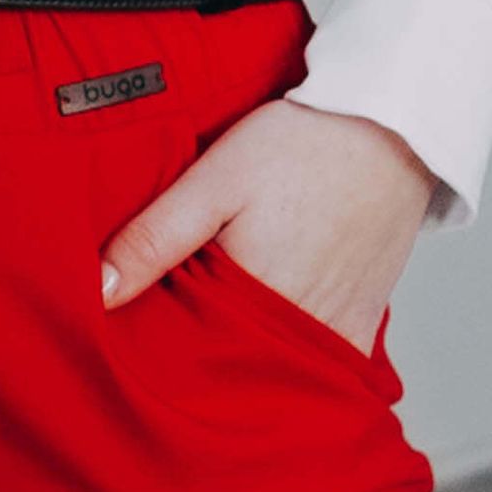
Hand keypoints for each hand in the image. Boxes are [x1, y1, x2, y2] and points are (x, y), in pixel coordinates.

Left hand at [98, 93, 436, 341]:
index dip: (159, 351)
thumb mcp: (214, 181)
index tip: (134, 343)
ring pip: (274, 368)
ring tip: (215, 336)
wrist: (393, 123)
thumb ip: (154, 238)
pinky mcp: (365, 322)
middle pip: (233, 367)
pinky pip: (321, 361)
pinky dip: (292, 359)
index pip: (189, 354)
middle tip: (170, 339)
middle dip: (199, 360)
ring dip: (244, 359)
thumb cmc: (305, 144)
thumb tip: (98, 293)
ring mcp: (338, 330)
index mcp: (255, 298)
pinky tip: (266, 343)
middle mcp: (300, 327)